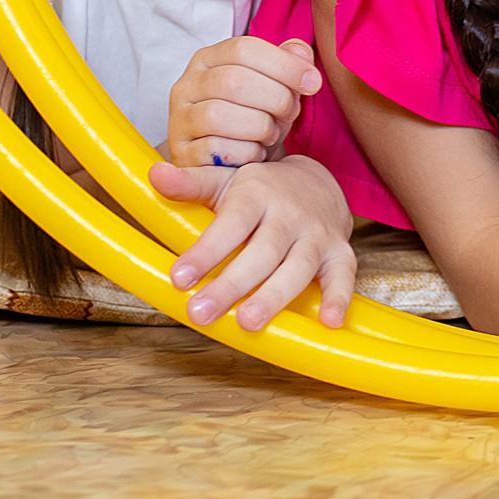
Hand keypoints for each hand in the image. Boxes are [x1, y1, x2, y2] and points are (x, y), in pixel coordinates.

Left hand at [152, 155, 355, 330]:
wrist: (317, 181)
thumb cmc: (260, 191)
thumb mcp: (225, 181)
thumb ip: (191, 184)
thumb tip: (155, 175)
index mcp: (257, 195)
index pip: (230, 225)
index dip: (206, 251)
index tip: (179, 278)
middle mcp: (289, 214)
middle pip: (262, 252)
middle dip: (232, 284)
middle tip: (201, 312)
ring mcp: (317, 234)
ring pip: (298, 266)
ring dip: (275, 296)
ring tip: (248, 323)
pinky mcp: (339, 252)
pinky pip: (343, 275)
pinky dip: (339, 297)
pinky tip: (329, 322)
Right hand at [166, 35, 322, 167]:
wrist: (232, 163)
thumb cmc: (254, 117)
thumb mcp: (274, 85)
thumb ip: (289, 62)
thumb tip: (301, 52)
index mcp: (208, 58)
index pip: (244, 48)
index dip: (284, 64)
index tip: (313, 83)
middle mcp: (186, 85)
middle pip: (234, 81)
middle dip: (275, 99)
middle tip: (291, 113)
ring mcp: (179, 120)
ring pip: (220, 115)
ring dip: (260, 127)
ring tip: (272, 133)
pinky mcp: (181, 153)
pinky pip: (215, 150)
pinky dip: (246, 153)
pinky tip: (256, 153)